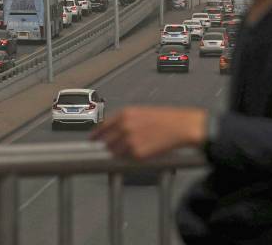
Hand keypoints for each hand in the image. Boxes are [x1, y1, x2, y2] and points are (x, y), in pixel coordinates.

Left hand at [91, 106, 206, 159]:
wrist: (180, 127)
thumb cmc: (165, 119)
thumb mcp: (141, 112)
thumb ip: (126, 121)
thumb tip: (114, 131)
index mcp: (124, 114)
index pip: (102, 126)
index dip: (96, 135)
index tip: (92, 140)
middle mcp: (124, 127)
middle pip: (106, 141)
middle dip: (108, 146)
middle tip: (112, 149)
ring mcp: (129, 141)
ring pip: (115, 152)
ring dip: (119, 154)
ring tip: (131, 151)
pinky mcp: (137, 153)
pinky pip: (128, 159)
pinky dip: (132, 158)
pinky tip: (141, 153)